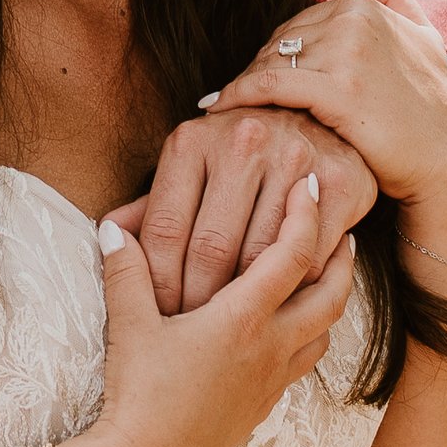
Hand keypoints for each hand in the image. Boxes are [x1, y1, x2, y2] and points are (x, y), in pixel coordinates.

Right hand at [68, 179, 354, 446]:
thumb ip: (126, 270)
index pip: (291, 255)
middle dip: (340, 259)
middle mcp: (269, 347)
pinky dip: (311, 336)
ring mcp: (270, 380)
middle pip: (329, 295)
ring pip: (324, 332)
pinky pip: (304, 362)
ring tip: (325, 278)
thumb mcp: (128, 325)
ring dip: (332, 300)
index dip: (305, 215)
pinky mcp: (263, 405)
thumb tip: (113, 227)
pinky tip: (292, 330)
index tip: (313, 186)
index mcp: (241, 319)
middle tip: (342, 232)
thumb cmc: (139, 394)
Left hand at [125, 105, 375, 311]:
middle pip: (210, 249)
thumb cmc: (240, 151)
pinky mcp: (336, 182)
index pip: (165, 230)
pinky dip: (290, 290)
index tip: (156, 317)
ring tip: (226, 332)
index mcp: (191, 142)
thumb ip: (153, 203)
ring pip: (258, 258)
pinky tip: (275, 307)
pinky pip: (306, 257)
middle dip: (196, 303)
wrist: (317, 111)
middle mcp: (241, 143)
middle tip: (190, 335)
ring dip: (242, 305)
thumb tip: (110, 239)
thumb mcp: (190, 163)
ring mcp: (292, 160)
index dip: (157, 284)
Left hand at [201, 0, 446, 219]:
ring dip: (243, 85)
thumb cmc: (433, 106)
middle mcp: (354, 19)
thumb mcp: (423, 40)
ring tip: (222, 107)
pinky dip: (237, 95)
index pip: (297, 24)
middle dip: (257, 70)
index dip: (276, 55)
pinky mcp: (338, 90)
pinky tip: (217, 109)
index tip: (256, 79)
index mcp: (364, 5)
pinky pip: (271, 85)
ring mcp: (347, 52)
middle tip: (232, 98)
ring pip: (270, 62)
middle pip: (279, 42)